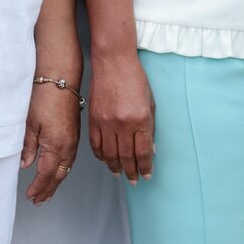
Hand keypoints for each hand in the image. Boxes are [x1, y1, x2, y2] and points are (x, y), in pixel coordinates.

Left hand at [21, 83, 80, 204]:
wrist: (61, 80)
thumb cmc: (47, 97)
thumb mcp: (30, 124)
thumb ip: (29, 147)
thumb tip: (26, 163)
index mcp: (58, 145)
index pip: (46, 174)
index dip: (38, 187)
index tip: (31, 196)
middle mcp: (69, 146)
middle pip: (59, 175)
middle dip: (48, 190)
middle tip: (39, 201)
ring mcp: (74, 141)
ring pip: (66, 169)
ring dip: (56, 182)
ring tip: (48, 191)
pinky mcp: (75, 135)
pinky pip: (70, 159)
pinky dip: (63, 170)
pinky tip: (58, 172)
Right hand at [89, 53, 154, 182]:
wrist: (113, 63)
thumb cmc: (135, 80)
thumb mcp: (150, 103)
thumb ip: (150, 127)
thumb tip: (150, 150)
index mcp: (140, 119)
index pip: (143, 152)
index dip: (145, 167)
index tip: (147, 175)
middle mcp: (122, 124)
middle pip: (126, 157)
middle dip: (131, 172)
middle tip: (134, 180)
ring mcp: (106, 123)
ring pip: (109, 154)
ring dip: (115, 167)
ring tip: (120, 174)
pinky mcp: (93, 120)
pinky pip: (95, 145)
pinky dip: (101, 156)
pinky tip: (106, 161)